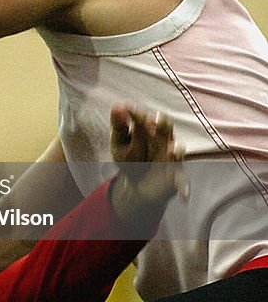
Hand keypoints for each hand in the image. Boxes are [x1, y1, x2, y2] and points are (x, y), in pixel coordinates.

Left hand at [108, 104, 187, 221]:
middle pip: (166, 128)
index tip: (128, 110)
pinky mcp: (175, 176)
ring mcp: (171, 158)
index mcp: (149, 130)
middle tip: (151, 123)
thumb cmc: (129, 158)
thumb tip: (117, 105)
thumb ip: (119, 125)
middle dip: (161, 124)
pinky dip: (184, 187)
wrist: (137, 185)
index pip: (146, 117)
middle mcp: (163, 140)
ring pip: (177, 151)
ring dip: (175, 151)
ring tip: (170, 150)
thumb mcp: (119, 143)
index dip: (138, 114)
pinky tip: (184, 195)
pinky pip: (182, 181)